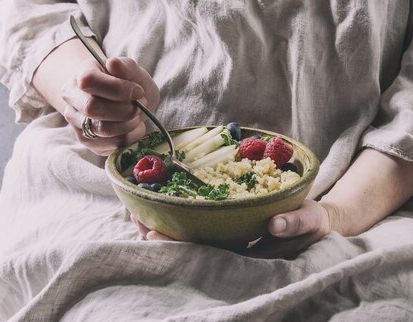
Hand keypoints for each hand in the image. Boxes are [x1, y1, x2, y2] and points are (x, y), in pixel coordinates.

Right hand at [61, 56, 159, 155]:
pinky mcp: (87, 141)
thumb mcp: (131, 69)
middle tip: (141, 104)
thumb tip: (113, 63)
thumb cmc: (127, 81)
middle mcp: (72, 99)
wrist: (123, 100)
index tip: (138, 91)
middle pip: (93, 108)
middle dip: (125, 109)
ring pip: (101, 130)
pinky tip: (134, 126)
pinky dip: (129, 137)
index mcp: (81, 75)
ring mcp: (76, 122)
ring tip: (138, 115)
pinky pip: (109, 145)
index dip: (117, 88)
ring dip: (128, 124)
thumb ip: (125, 66)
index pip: (89, 81)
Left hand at [131, 199, 339, 256]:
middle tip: (134, 217)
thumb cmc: (314, 224)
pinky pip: (198, 218)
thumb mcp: (311, 221)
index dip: (177, 242)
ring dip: (164, 221)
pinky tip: (160, 200)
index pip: (204, 249)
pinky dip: (178, 210)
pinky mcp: (229, 221)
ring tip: (136, 209)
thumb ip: (296, 222)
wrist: (315, 220)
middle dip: (161, 231)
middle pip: (189, 241)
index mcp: (246, 251)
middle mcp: (231, 245)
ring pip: (189, 232)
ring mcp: (228, 234)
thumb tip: (276, 224)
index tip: (153, 231)